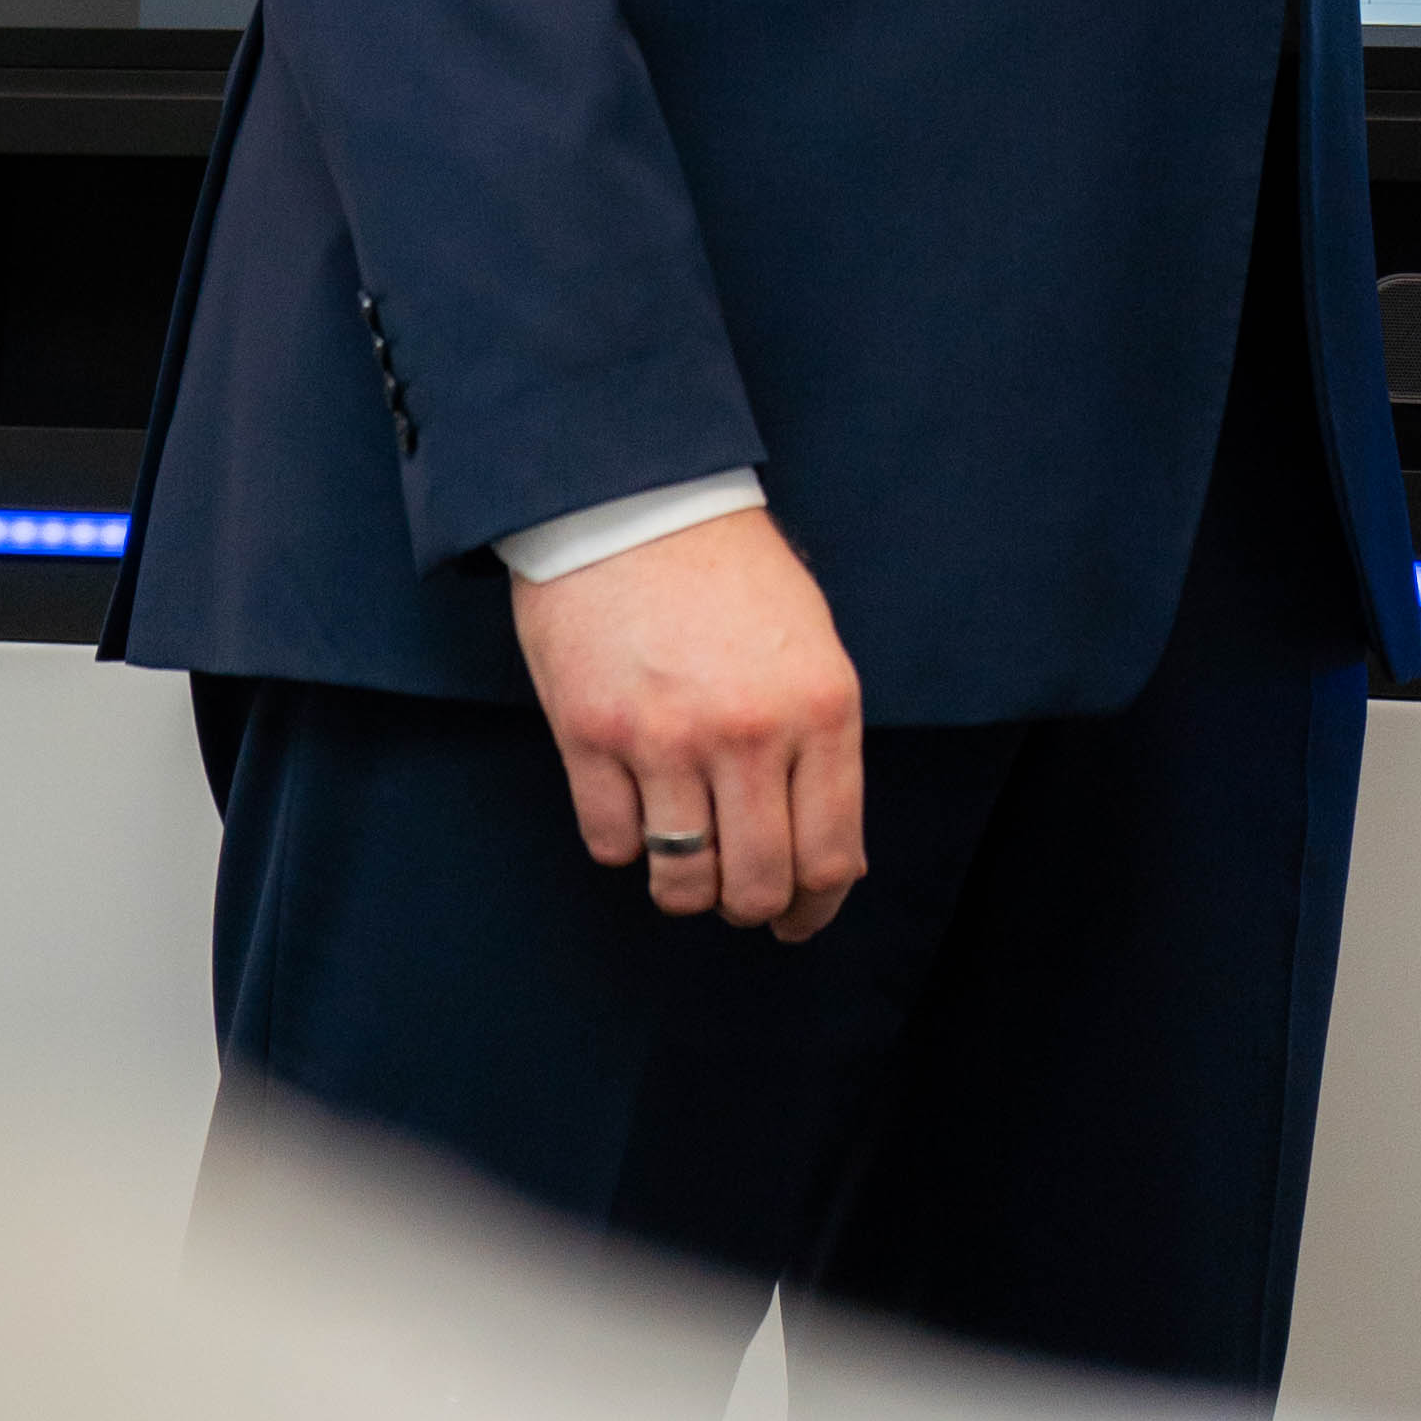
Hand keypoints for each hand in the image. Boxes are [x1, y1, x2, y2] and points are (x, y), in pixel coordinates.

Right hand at [508, 505, 865, 940]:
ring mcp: (666, 740)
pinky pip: (610, 845)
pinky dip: (623, 843)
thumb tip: (828, 856)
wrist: (633, 498)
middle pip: (757, 885)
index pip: (830, 857)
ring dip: (685, 889)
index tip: (799, 921)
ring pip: (682, 884)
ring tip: (686, 860)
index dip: (815, 909)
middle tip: (738, 895)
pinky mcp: (590, 738)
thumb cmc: (729, 569)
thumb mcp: (810, 642)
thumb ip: (822, 742)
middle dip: (749, 907)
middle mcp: (750, 733)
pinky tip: (632, 806)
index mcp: (820, 706)